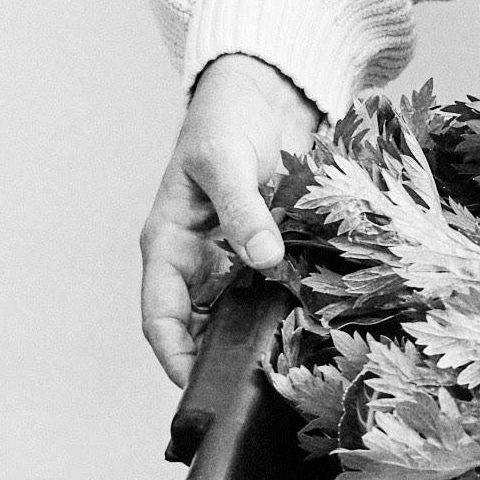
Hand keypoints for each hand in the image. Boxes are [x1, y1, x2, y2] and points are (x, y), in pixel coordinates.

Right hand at [140, 53, 320, 385]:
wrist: (263, 91)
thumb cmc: (224, 121)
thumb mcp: (225, 162)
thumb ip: (242, 211)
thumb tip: (264, 260)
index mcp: (169, 245)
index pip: (160, 317)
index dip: (175, 357)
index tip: (201, 388)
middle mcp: (199, 259)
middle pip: (202, 325)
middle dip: (224, 356)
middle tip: (260, 385)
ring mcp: (235, 256)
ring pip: (241, 310)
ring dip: (262, 332)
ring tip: (293, 360)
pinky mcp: (271, 246)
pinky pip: (277, 286)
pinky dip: (291, 303)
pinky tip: (319, 321)